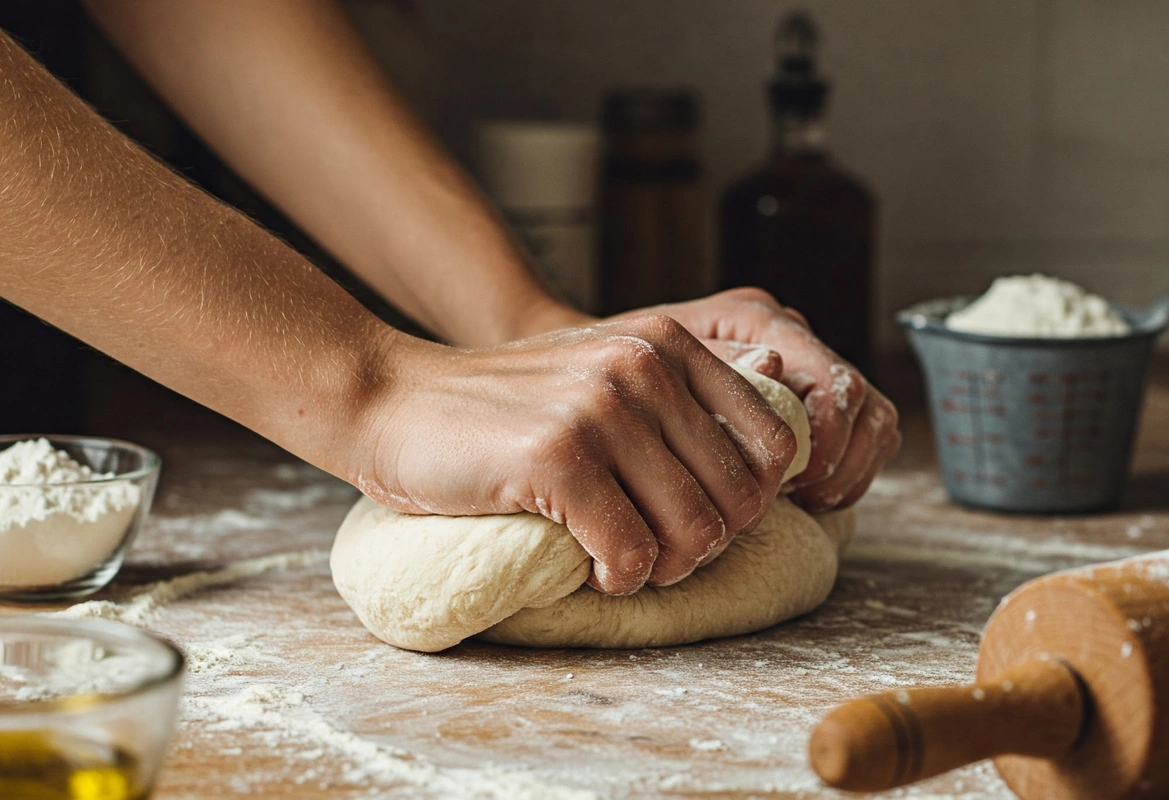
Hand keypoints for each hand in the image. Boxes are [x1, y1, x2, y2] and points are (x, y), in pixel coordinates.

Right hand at [354, 315, 796, 594]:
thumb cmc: (502, 408)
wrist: (393, 400)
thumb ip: (679, 401)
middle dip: (704, 545)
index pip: (773, 444)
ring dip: (663, 568)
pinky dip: (618, 579)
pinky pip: (633, 554)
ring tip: (622, 560)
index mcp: (668, 343)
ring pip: (696, 533)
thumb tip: (775, 455)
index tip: (696, 517)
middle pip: (740, 499)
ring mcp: (601, 408)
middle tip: (654, 551)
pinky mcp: (557, 457)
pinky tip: (590, 567)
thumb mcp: (602, 374)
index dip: (748, 501)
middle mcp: (645, 366)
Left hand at [618, 288, 900, 511]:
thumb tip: (774, 365)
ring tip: (806, 498)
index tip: (797, 481)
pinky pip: (861, 440)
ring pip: (874, 424)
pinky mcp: (808, 401)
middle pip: (864, 403)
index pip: (830, 378)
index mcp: (755, 319)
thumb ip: (712, 364)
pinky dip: (844, 473)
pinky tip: (806, 495)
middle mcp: (789, 335)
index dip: (827, 438)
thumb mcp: (650, 366)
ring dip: (848, 470)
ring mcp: (804, 366)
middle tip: (805, 496)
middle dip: (842, 460)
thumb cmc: (620, 371)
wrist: (599, 372)